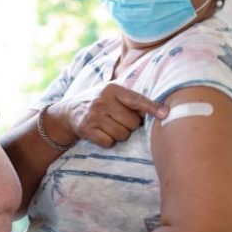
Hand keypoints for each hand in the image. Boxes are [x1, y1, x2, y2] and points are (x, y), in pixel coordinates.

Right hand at [51, 83, 167, 148]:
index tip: (165, 114)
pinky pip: (109, 142)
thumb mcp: (111, 93)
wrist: (67, 112)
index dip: (152, 107)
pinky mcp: (86, 130)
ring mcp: (93, 116)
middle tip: (119, 121)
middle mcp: (102, 101)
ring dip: (119, 135)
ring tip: (109, 127)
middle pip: (132, 122)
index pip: (136, 100)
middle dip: (129, 125)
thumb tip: (161, 111)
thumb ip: (131, 99)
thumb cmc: (97, 103)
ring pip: (122, 134)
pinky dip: (108, 141)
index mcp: (111, 89)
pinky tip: (101, 134)